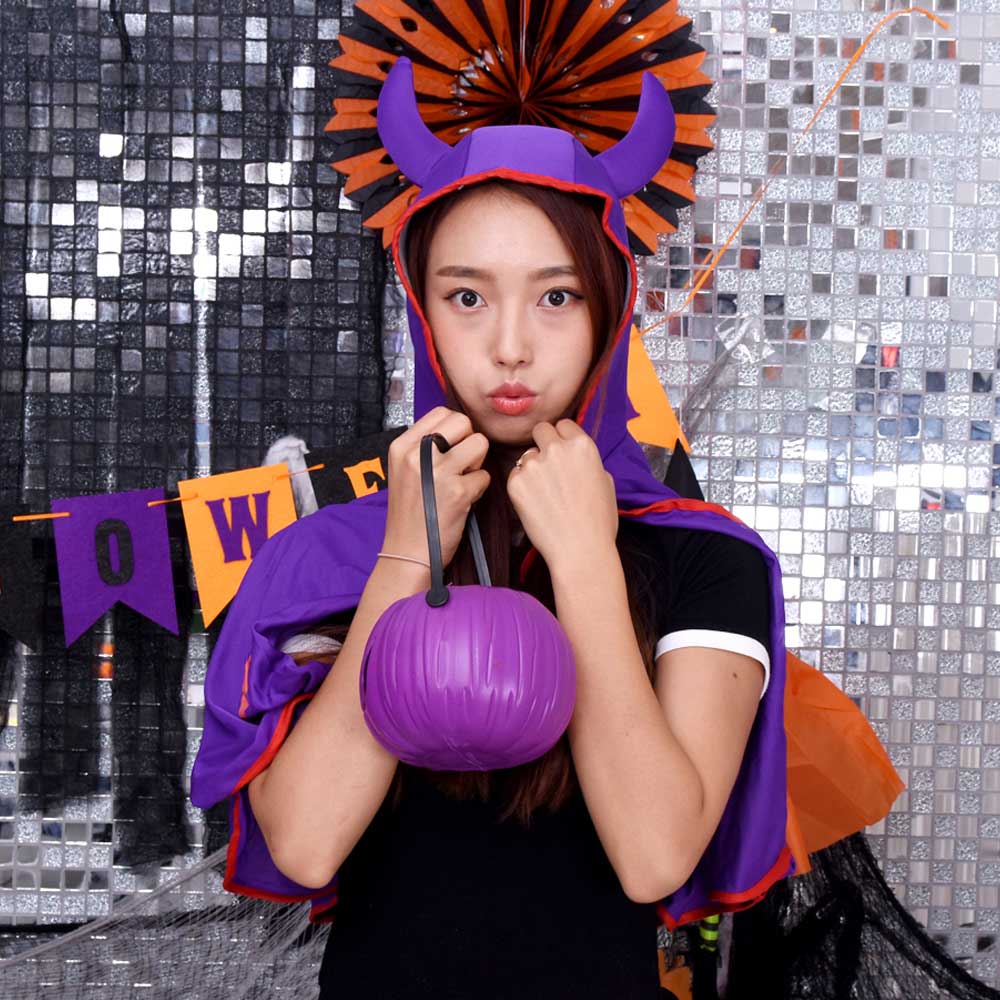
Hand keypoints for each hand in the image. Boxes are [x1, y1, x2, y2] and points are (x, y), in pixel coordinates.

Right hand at [383, 407, 490, 569]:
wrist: (407, 551)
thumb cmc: (410, 513)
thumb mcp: (403, 471)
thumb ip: (424, 447)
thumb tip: (457, 429)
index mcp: (402, 446)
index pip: (441, 412)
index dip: (455, 428)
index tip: (452, 447)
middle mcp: (417, 455)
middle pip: (463, 422)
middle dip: (469, 441)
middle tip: (461, 464)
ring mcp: (437, 472)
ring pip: (480, 443)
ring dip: (477, 463)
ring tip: (463, 480)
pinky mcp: (457, 491)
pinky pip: (485, 476)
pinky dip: (479, 489)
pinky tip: (463, 501)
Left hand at [506, 420, 618, 572]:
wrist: (580, 550)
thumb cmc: (598, 522)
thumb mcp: (606, 482)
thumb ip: (588, 461)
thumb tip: (576, 457)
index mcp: (582, 445)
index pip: (563, 425)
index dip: (562, 438)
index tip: (562, 452)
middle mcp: (556, 449)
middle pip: (540, 431)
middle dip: (543, 444)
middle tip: (548, 467)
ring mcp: (533, 465)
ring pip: (526, 456)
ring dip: (532, 469)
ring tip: (545, 495)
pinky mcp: (515, 483)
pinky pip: (515, 476)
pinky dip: (522, 487)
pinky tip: (536, 505)